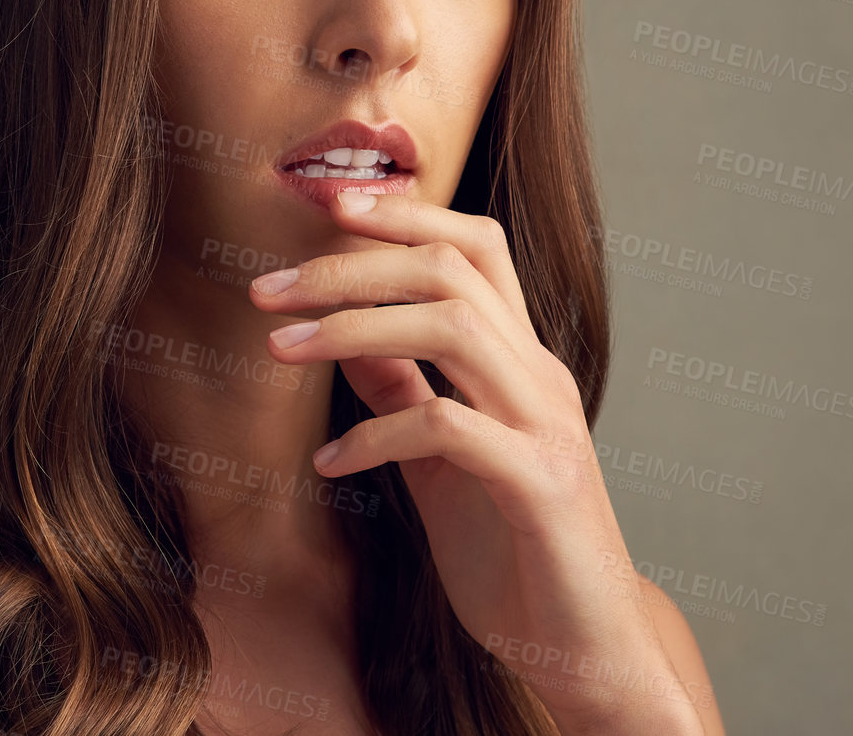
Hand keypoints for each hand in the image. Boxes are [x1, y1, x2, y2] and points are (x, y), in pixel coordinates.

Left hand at [249, 190, 706, 734]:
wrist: (584, 648)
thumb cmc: (512, 550)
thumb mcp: (441, 461)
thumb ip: (405, 393)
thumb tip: (347, 337)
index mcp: (520, 362)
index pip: (474, 249)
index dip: (404, 215)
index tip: (327, 203)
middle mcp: (540, 377)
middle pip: (453, 269)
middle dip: (351, 263)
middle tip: (267, 288)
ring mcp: (546, 427)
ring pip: (454, 327)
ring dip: (353, 327)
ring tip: (278, 350)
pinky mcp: (539, 487)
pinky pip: (448, 428)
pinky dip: (376, 433)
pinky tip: (331, 462)